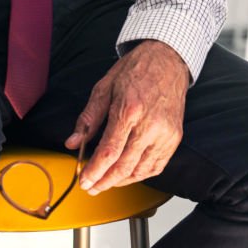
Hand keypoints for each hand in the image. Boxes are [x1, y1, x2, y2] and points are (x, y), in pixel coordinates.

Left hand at [64, 40, 188, 193]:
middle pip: (124, 166)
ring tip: (106, 182)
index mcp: (129, 109)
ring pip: (141, 170)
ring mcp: (165, 133)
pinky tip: (127, 174)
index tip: (84, 180)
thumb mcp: (104, 87)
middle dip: (105, 182)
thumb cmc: (135, 70)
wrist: (166, 60)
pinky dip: (140, 175)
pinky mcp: (175, 137)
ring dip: (121, 181)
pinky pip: (156, 166)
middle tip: (92, 187)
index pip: (109, 151)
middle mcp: (150, 124)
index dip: (95, 171)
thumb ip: (88, 118)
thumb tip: (73, 142)